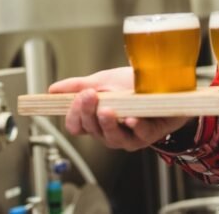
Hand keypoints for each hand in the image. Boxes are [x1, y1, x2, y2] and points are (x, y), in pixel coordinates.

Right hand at [49, 67, 192, 150]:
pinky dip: (136, 127)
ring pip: (113, 138)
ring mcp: (130, 136)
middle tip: (89, 96)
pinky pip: (140, 135)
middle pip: (92, 130)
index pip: (76, 125)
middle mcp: (110, 131)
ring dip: (108, 124)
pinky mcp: (150, 134)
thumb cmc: (135, 86)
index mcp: (96, 119)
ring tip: (107, 110)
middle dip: (88, 113)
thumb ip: (78, 85)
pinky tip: (132, 118)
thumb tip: (53, 90)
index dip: (74, 115)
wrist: (166, 84)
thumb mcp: (103, 80)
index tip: (77, 98)